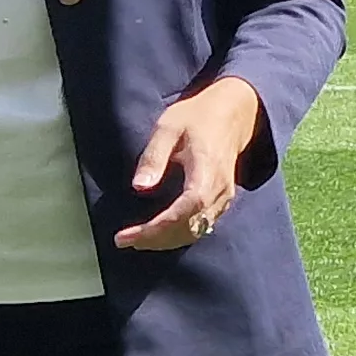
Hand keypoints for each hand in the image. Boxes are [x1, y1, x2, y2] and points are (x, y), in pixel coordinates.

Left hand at [118, 75, 264, 250]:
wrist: (232, 114)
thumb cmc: (197, 117)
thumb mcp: (168, 127)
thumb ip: (154, 157)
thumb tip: (139, 187)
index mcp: (206, 171)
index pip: (183, 211)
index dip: (155, 229)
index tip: (126, 236)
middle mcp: (219, 190)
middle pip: (189, 228)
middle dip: (155, 239)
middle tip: (124, 241)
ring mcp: (224, 197)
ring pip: (195, 232)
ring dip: (166, 241)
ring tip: (136, 241)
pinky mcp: (222, 200)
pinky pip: (201, 226)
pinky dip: (178, 234)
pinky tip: (158, 233)